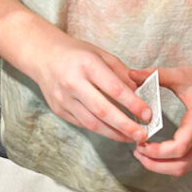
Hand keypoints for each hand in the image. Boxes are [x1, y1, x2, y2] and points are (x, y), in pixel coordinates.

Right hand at [26, 33, 152, 142]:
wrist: (42, 56)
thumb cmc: (76, 53)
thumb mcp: (101, 55)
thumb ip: (121, 73)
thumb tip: (140, 93)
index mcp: (87, 64)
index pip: (114, 88)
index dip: (133, 104)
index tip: (148, 114)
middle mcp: (73, 82)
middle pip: (103, 110)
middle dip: (125, 125)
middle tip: (143, 135)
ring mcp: (64, 98)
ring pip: (92, 123)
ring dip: (114, 133)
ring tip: (131, 138)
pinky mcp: (59, 110)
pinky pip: (83, 124)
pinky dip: (101, 130)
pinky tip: (114, 132)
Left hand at [135, 64, 191, 176]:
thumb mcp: (181, 75)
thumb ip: (156, 75)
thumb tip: (131, 73)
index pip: (178, 148)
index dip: (156, 152)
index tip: (140, 144)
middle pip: (180, 166)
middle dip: (155, 164)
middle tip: (137, 152)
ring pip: (183, 169)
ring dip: (161, 167)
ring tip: (143, 154)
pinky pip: (187, 165)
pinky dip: (169, 165)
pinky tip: (156, 154)